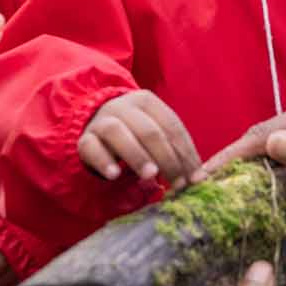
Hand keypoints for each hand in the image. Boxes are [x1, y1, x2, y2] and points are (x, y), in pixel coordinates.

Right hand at [78, 90, 198, 186]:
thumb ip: (174, 152)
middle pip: (148, 130)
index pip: (171, 125)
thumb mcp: (154, 136)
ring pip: (118, 133)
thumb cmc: (133, 135)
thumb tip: (200, 178)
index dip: (186, 153)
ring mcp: (101, 121)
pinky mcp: (84, 139)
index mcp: (147, 102)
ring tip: (152, 176)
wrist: (94, 127)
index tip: (196, 178)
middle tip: (178, 184)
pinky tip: (114, 176)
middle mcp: (123, 106)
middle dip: (167, 158)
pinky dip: (103, 161)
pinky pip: (91, 147)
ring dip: (137, 155)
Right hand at [194, 87, 285, 207]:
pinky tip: (257, 175)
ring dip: (251, 157)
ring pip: (277, 136)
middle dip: (235, 155)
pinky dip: (271, 156)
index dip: (233, 155)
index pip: (267, 133)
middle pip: (267, 131)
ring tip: (222, 182)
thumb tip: (270, 143)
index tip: (204, 175)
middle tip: (202, 183)